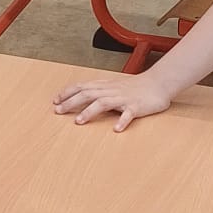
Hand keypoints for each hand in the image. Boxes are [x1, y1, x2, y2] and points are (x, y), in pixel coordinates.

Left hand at [52, 71, 173, 130]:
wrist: (157, 84)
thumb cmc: (135, 87)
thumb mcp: (113, 86)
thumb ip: (99, 90)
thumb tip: (81, 96)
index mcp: (105, 86)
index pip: (82, 86)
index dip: (67, 92)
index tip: (55, 101)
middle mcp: (111, 91)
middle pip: (88, 94)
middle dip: (71, 102)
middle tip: (58, 111)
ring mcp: (123, 99)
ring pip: (104, 102)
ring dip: (90, 111)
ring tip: (78, 121)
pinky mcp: (136, 107)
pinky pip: (129, 114)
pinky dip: (122, 121)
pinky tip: (116, 128)